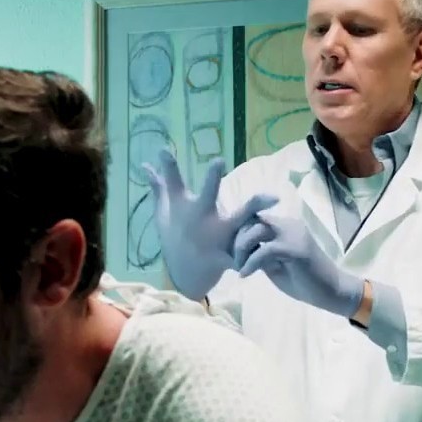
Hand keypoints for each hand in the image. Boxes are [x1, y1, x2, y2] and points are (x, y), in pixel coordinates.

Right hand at [144, 149, 277, 300]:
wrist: (185, 273)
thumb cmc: (176, 235)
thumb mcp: (164, 213)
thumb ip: (158, 188)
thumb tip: (144, 165)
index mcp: (184, 206)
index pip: (173, 181)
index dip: (168, 166)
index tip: (164, 149)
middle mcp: (199, 218)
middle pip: (207, 195)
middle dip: (211, 179)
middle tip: (217, 161)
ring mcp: (215, 237)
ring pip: (238, 220)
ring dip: (254, 208)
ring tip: (272, 196)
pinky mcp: (228, 255)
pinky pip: (248, 250)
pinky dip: (261, 249)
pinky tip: (277, 237)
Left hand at [233, 212, 363, 318]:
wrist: (332, 292)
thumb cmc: (306, 282)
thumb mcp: (277, 265)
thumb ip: (262, 254)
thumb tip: (241, 251)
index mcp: (287, 227)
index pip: (257, 218)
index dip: (241, 233)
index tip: (234, 254)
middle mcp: (290, 225)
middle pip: (253, 219)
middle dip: (238, 239)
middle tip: (234, 261)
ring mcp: (294, 235)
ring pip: (257, 230)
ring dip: (242, 249)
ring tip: (239, 267)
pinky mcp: (295, 249)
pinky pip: (264, 250)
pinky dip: (251, 263)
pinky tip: (245, 275)